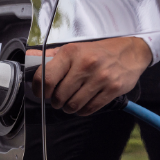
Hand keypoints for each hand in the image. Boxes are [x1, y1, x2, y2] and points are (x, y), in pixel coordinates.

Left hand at [28, 37, 151, 115]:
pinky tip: (82, 105)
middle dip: (55, 101)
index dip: (39, 90)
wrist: (131, 52)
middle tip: (58, 99)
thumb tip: (29, 56)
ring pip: (74, 104)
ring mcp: (100, 78)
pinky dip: (82, 111)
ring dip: (68, 108)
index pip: (46, 77)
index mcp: (71, 53)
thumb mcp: (73, 48)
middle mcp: (85, 65)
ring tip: (69, 103)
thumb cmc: (98, 51)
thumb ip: (50, 56)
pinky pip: (90, 108)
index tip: (40, 93)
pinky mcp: (112, 89)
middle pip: (59, 95)